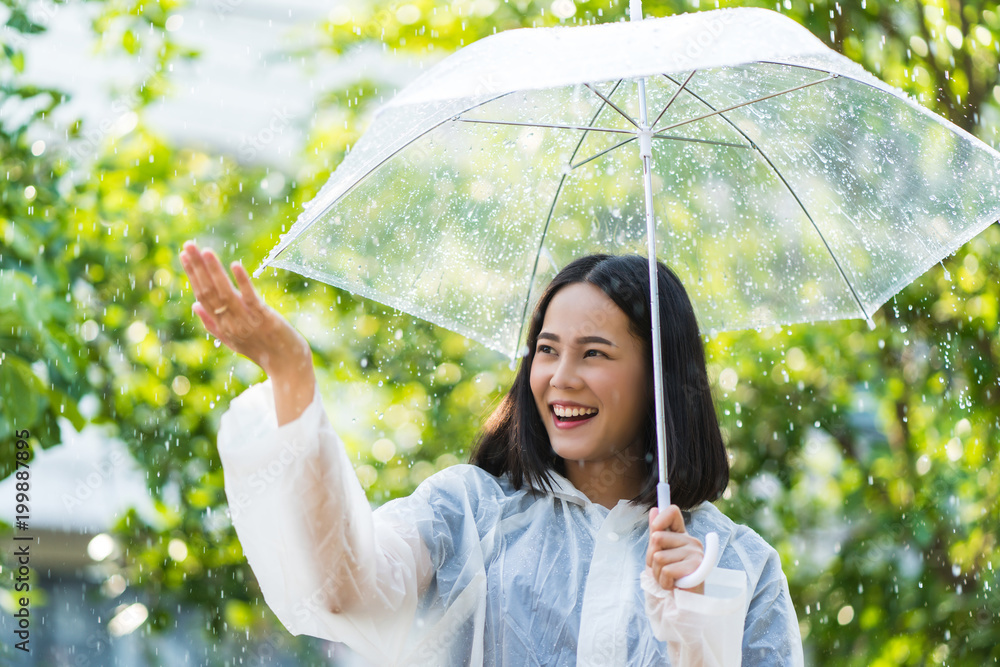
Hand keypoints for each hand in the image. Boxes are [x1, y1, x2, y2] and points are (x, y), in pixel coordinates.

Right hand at [179, 240, 309, 374]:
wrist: (287, 366)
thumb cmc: (262, 351)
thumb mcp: (232, 340)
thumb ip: (212, 323)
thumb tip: (194, 305)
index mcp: (222, 325)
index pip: (202, 295)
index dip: (193, 275)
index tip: (184, 255)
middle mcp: (230, 322)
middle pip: (209, 291)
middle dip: (197, 267)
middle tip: (188, 245)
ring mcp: (246, 320)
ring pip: (225, 293)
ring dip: (214, 271)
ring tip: (205, 251)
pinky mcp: (264, 317)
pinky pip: (250, 298)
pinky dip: (242, 281)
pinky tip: (235, 265)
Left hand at [646, 505, 704, 593]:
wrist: (681, 603)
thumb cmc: (669, 577)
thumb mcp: (657, 554)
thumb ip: (656, 533)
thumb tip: (654, 509)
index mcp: (681, 535)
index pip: (672, 512)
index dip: (659, 519)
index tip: (654, 530)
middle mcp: (691, 541)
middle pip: (657, 537)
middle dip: (652, 558)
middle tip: (662, 568)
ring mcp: (695, 553)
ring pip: (659, 557)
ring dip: (657, 573)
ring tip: (668, 578)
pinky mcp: (696, 567)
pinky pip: (667, 570)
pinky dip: (664, 582)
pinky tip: (673, 585)